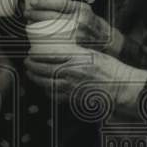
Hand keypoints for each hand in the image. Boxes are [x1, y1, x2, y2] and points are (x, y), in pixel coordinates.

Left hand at [24, 45, 146, 109]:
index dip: (37, 55)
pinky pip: (55, 95)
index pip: (50, 55)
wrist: (120, 87)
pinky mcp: (73, 98)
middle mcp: (72, 72)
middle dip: (32, 66)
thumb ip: (76, 52)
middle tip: (27, 62)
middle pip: (44, 69)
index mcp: (77, 59)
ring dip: (35, 78)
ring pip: (46, 83)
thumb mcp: (93, 53)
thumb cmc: (110, 69)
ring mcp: (71, 86)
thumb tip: (60, 49)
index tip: (31, 52)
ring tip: (31, 74)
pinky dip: (46, 91)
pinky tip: (44, 87)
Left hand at [26, 0, 123, 54]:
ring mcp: (77, 36)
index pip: (61, 4)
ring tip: (28, 26)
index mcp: (82, 10)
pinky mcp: (75, 48)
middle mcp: (81, 22)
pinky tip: (35, 44)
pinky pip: (58, 46)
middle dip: (36, 14)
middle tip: (26, 13)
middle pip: (53, 17)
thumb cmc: (93, 25)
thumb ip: (71, 8)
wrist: (109, 42)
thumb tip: (50, 2)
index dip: (44, 2)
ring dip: (37, 27)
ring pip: (53, 31)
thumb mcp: (85, 12)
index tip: (33, 2)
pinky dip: (44, 45)